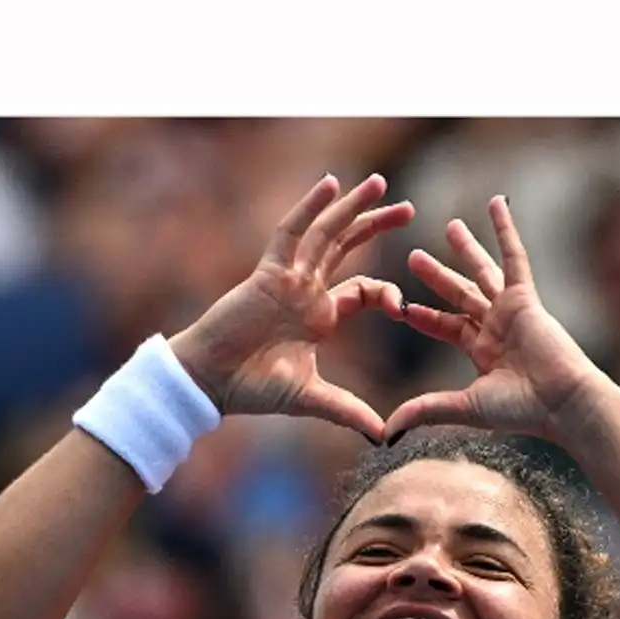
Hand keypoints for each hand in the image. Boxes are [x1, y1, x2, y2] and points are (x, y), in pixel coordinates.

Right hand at [169, 174, 412, 442]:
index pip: (364, 289)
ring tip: (377, 183)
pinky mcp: (267, 273)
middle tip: (409, 208)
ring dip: (350, 206)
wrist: (210, 383)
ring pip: (324, 233)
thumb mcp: (313, 398)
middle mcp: (307, 290)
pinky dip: (309, 207)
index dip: (387, 293)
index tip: (403, 308)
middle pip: (348, 247)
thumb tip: (384, 435)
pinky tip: (330, 184)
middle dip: (377, 225)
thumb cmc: (253, 389)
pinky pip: (290, 232)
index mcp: (322, 316)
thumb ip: (349, 410)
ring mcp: (287, 278)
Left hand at [387, 196, 606, 442]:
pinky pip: (514, 257)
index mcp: (482, 353)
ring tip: (449, 226)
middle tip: (414, 256)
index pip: (445, 327)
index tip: (399, 306)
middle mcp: (495, 328)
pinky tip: (496, 204)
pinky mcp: (526, 298)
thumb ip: (426, 408)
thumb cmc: (522, 411)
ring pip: (482, 273)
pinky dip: (505, 230)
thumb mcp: (465, 407)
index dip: (422, 316)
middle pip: (460, 295)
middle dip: (437, 277)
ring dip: (465, 249)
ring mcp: (511, 311)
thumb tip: (385, 431)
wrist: (562, 404)